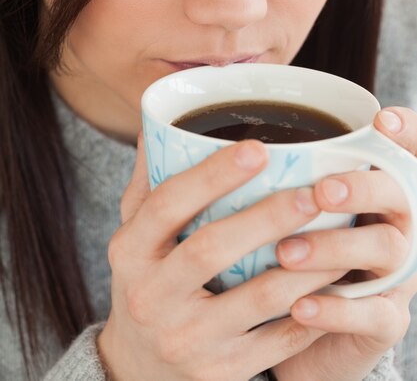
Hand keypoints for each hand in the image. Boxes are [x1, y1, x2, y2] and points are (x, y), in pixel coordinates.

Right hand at [97, 136, 343, 380]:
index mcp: (130, 251)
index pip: (168, 203)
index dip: (213, 174)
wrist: (139, 365)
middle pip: (213, 248)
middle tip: (312, 191)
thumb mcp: (135, 233)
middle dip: (268, 216)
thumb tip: (158, 124)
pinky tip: (333, 283)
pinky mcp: (219, 371)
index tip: (258, 149)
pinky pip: (277, 339)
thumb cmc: (147, 280)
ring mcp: (186, 338)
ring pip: (257, 297)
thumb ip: (148, 182)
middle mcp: (151, 295)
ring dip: (303, 263)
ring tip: (337, 233)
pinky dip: (310, 309)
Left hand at [272, 107, 416, 380]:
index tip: (379, 120)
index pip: (405, 155)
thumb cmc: (292, 256)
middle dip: (362, 189)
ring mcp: (395, 274)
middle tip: (321, 192)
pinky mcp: (385, 322)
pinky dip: (336, 310)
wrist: (299, 334)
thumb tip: (238, 146)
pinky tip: (298, 307)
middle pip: (401, 195)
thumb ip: (285, 183)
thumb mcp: (290, 214)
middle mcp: (394, 226)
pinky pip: (374, 315)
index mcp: (376, 195)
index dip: (405, 134)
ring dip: (335, 247)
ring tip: (285, 253)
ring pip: (387, 249)